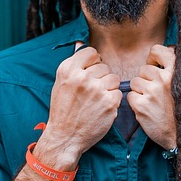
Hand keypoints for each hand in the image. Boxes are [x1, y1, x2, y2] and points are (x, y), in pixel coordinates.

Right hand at [35, 44, 121, 167]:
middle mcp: (82, 77)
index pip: (91, 53)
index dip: (93, 62)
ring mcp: (97, 90)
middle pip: (104, 66)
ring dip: (108, 88)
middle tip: (92, 92)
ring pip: (113, 78)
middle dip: (101, 77)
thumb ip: (73, 64)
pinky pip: (119, 92)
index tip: (91, 72)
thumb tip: (81, 43)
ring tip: (97, 99)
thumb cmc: (63, 110)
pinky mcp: (109, 102)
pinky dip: (113, 100)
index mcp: (68, 70)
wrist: (65, 136)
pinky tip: (102, 107)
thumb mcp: (61, 83)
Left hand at [128, 45, 180, 148]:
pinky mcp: (140, 105)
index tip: (155, 66)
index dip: (153, 59)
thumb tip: (168, 49)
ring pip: (135, 82)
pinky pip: (130, 95)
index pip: (157, 51)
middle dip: (147, 80)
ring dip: (140, 91)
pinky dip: (136, 102)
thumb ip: (176, 67)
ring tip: (152, 102)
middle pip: (143, 69)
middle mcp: (164, 79)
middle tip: (156, 93)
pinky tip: (147, 109)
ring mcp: (151, 92)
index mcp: (177, 71)